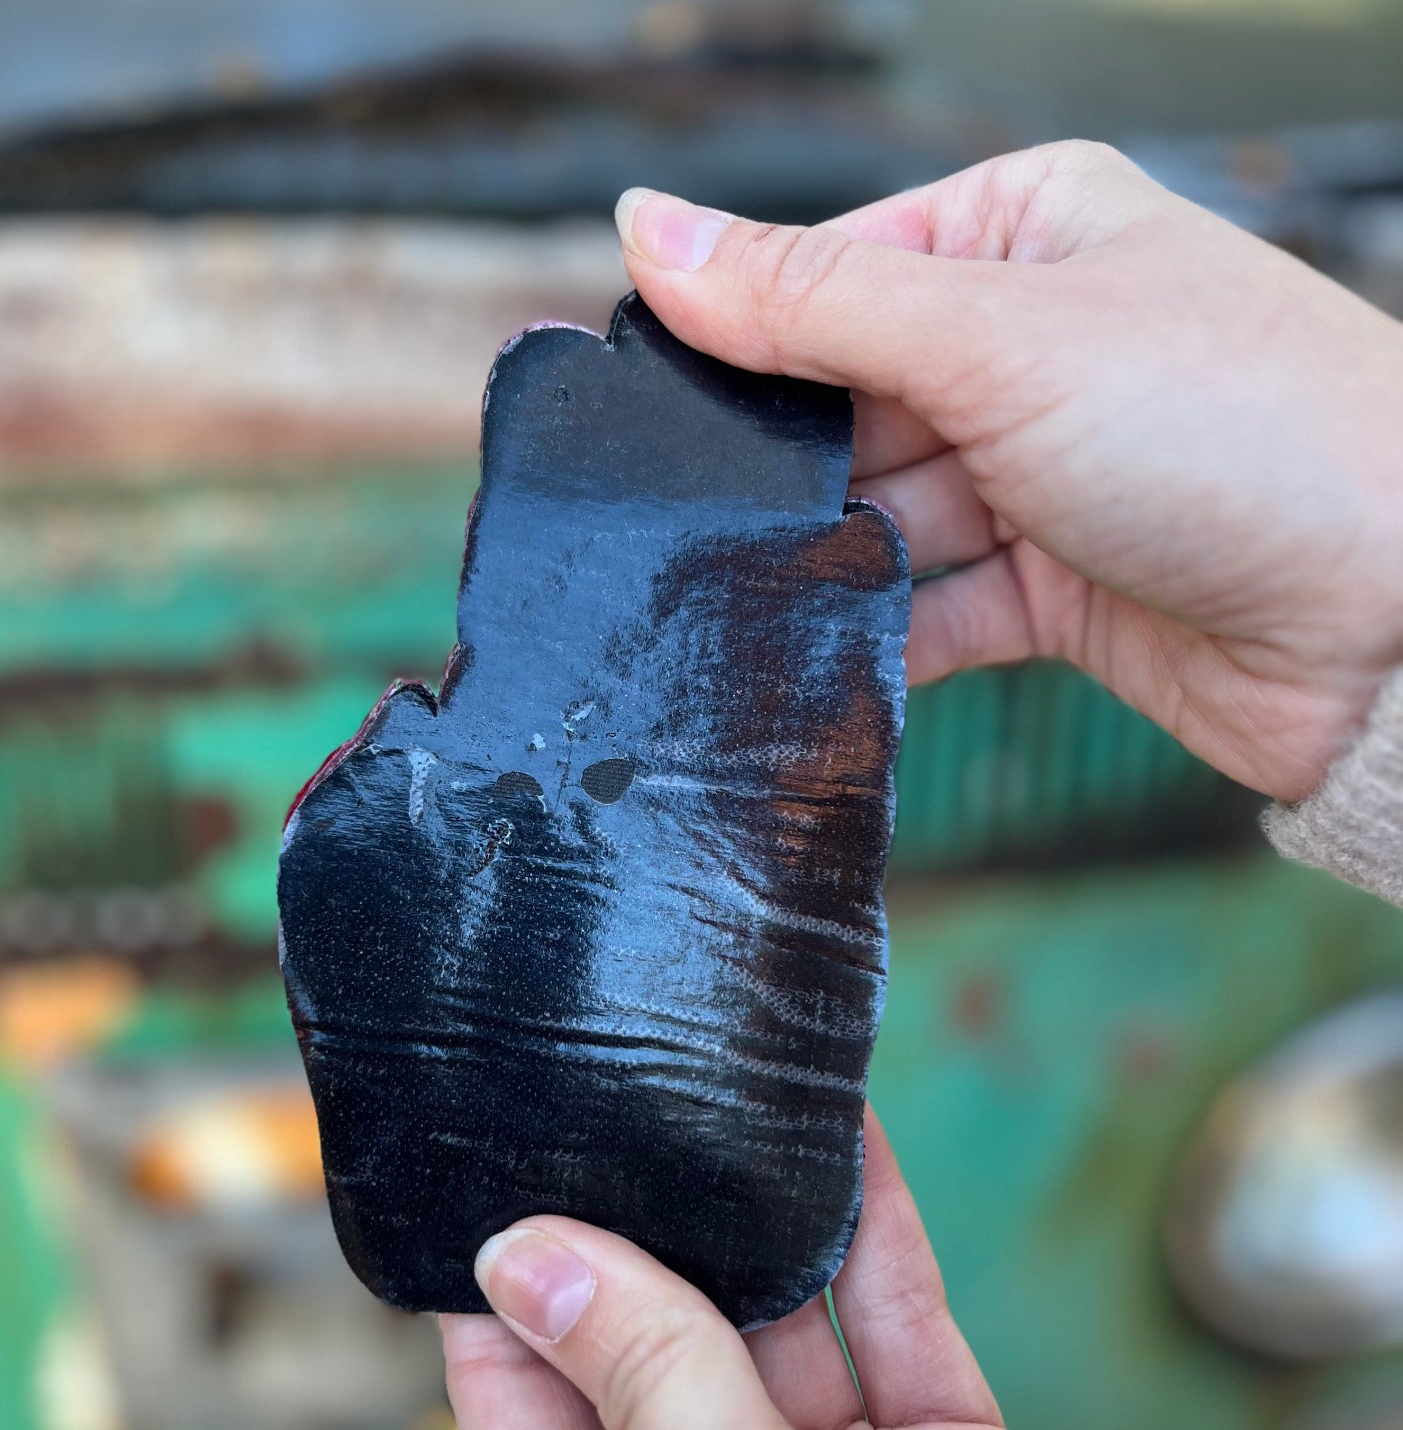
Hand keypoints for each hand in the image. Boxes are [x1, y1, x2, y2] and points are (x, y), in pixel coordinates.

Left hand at [444, 1107, 1245, 1429]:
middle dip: (639, 1237)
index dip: (504, 1303)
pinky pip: (893, 1327)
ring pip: (777, 1329)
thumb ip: (651, 1389)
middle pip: (648, 1361)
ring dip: (761, 1217)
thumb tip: (522, 1259)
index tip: (494, 1176)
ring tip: (719, 1098)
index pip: (524, 1428)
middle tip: (610, 1104)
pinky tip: (847, 1138)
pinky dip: (873, 1235)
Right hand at [613, 141, 1402, 801]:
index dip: (734, 337)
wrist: (1395, 619)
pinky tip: (820, 656)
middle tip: (692, 517)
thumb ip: (808, 300)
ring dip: (823, 558)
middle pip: (841, 405)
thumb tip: (646, 230)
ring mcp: (1036, 473)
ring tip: (752, 594)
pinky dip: (877, 635)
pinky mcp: (1048, 587)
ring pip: (876, 516)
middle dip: (781, 466)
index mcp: (1023, 233)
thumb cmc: (1236, 429)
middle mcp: (1027, 347)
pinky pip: (924, 609)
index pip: (829, 272)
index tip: (644, 403)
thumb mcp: (996, 338)